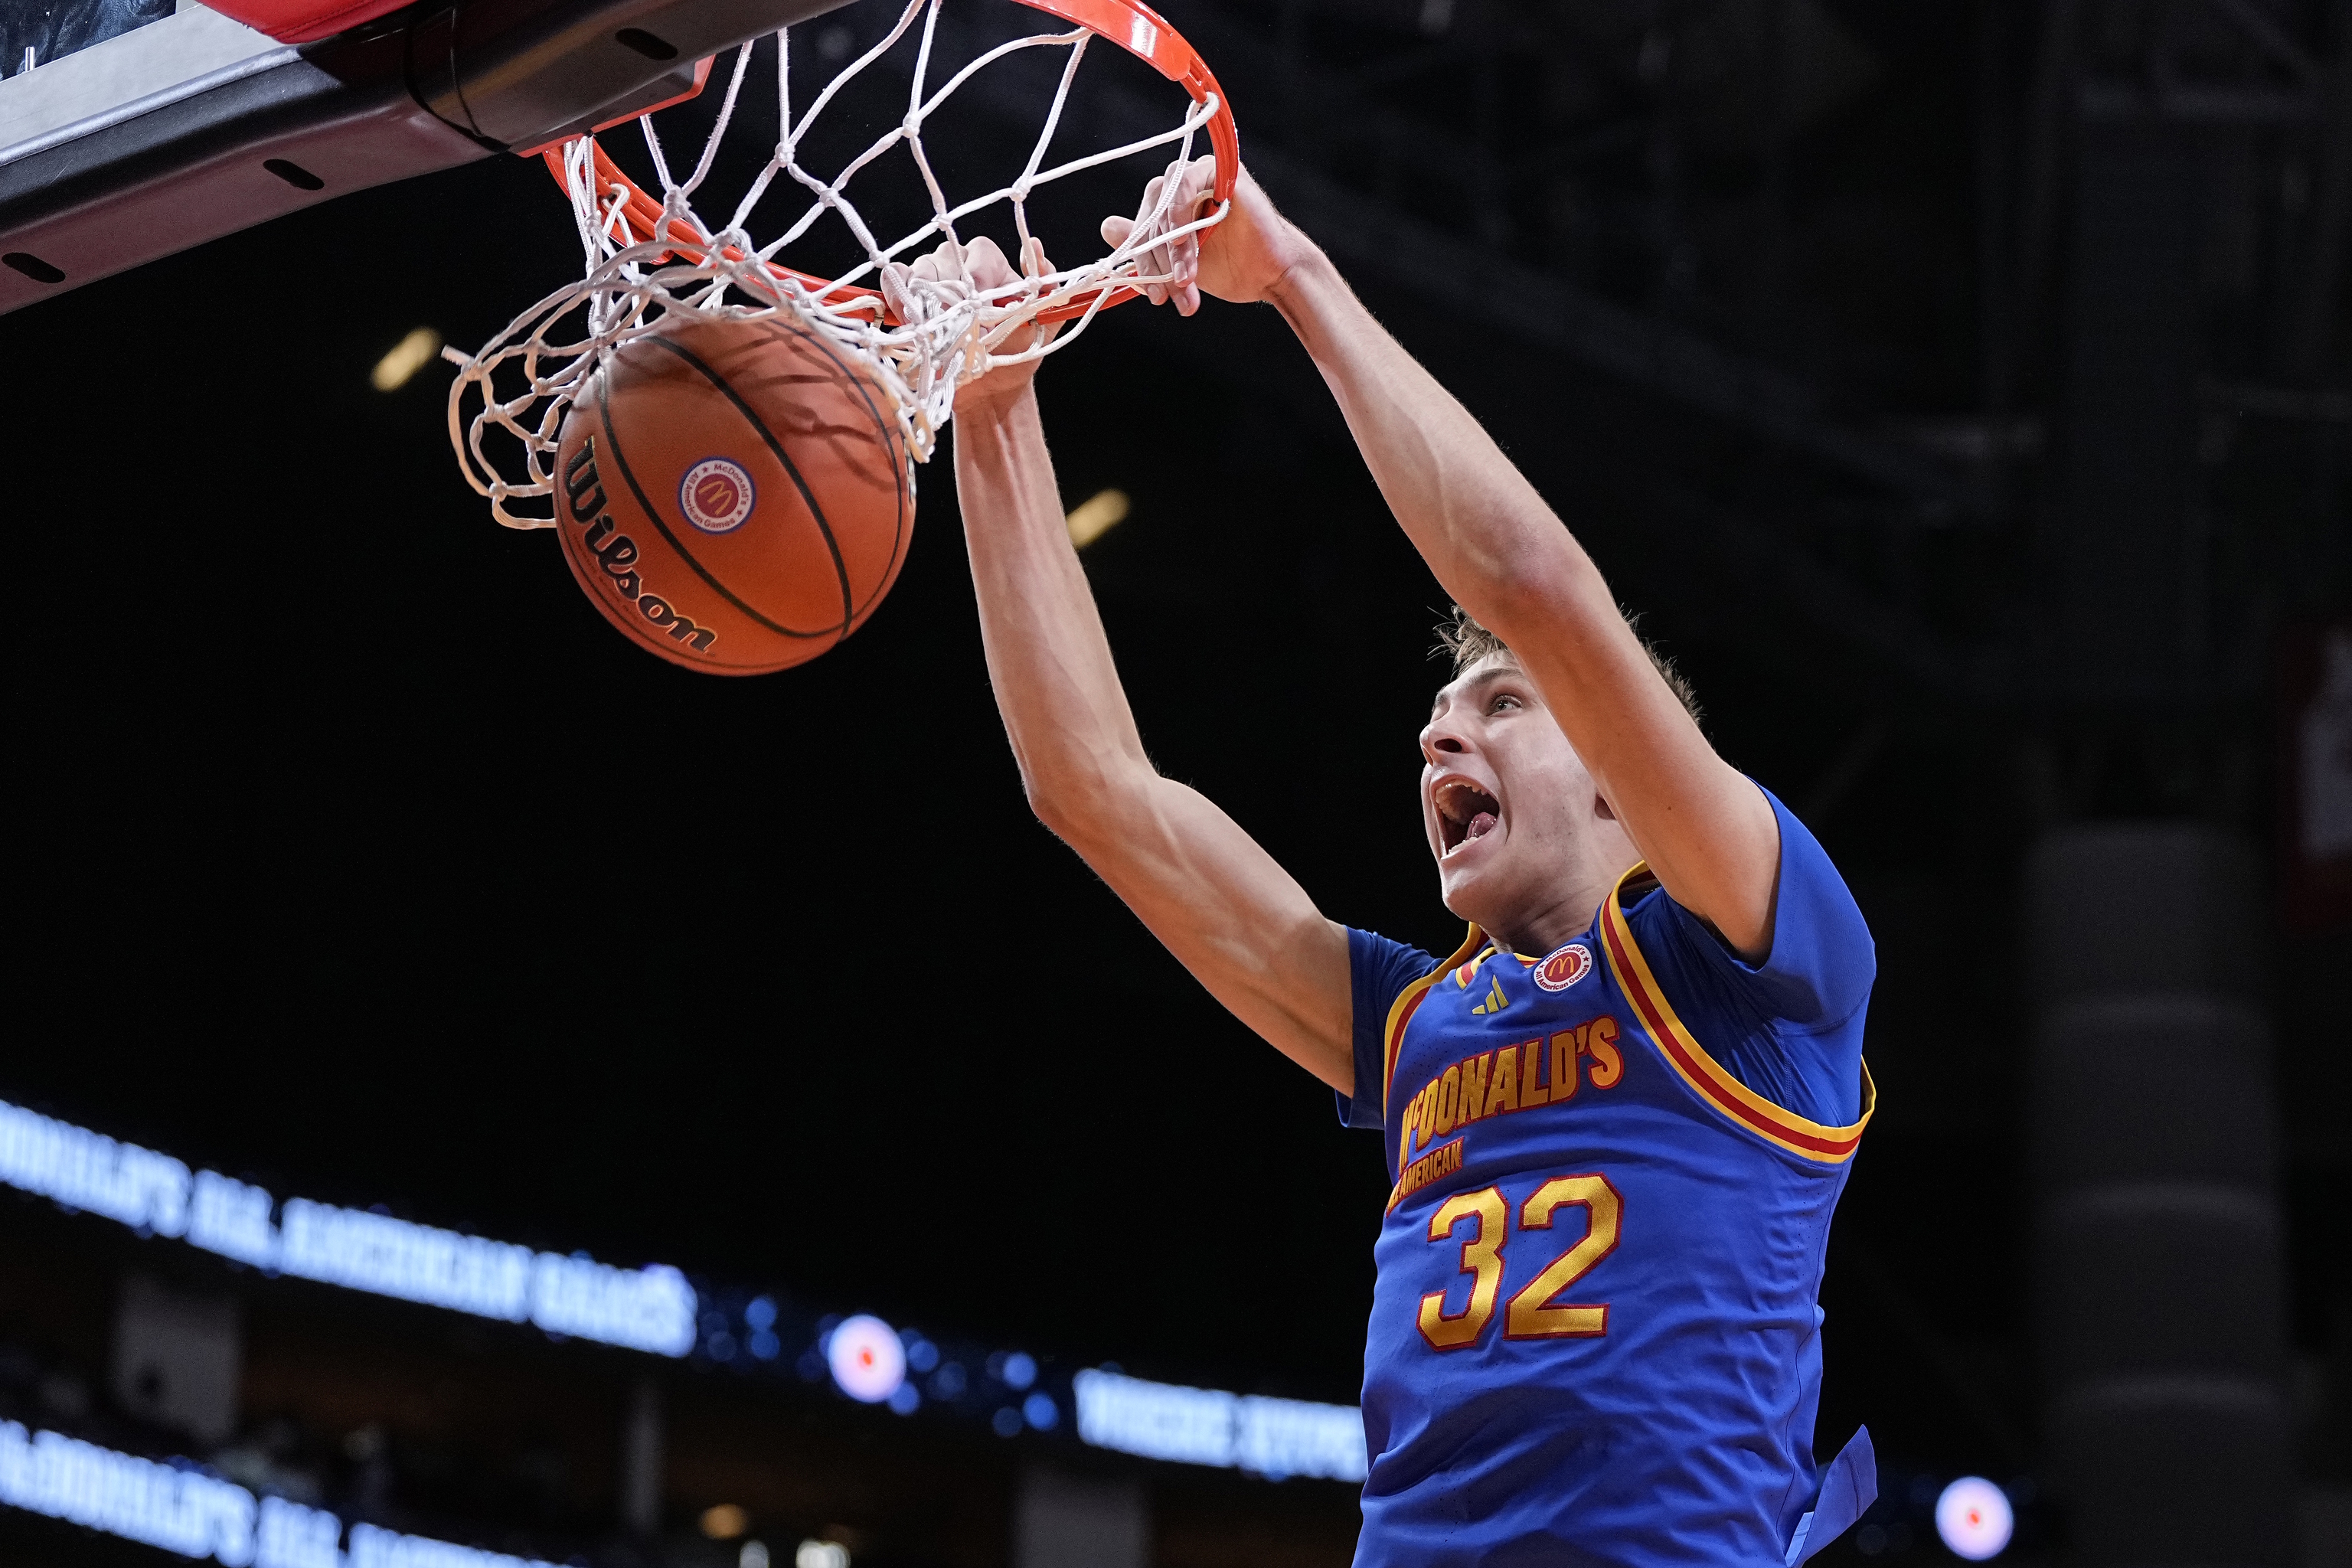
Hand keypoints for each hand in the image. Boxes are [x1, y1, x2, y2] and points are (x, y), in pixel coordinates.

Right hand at [880, 233, 1058, 411]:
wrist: (992, 390)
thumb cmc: (1017, 354)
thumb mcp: (1043, 322)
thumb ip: (1046, 287)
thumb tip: (1034, 244)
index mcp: (992, 265)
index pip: (980, 251)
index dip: (978, 274)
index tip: (981, 305)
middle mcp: (959, 265)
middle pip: (946, 255)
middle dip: (951, 289)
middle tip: (957, 321)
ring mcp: (931, 281)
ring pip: (920, 268)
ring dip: (926, 296)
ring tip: (937, 326)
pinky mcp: (908, 300)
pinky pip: (894, 280)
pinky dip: (896, 293)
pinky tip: (908, 315)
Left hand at [1100, 158, 1315, 311]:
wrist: (1270, 275)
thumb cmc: (1230, 269)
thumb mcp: (1178, 265)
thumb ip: (1145, 247)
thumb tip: (1107, 226)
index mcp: (1170, 206)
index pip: (1141, 225)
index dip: (1142, 262)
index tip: (1155, 296)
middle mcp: (1183, 186)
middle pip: (1150, 212)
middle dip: (1157, 258)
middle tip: (1172, 290)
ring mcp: (1200, 174)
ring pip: (1163, 200)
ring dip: (1171, 243)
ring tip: (1186, 275)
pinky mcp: (1219, 170)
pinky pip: (1186, 179)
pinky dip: (1179, 208)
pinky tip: (1185, 240)